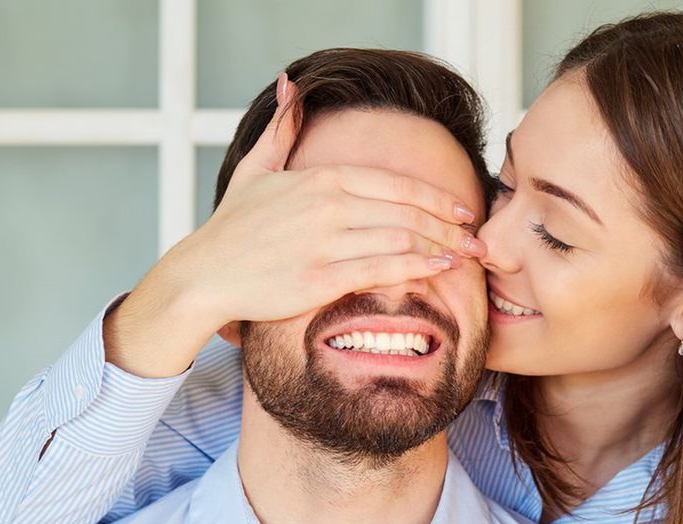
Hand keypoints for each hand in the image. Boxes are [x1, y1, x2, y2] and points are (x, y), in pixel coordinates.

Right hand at [107, 73, 485, 377]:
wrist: (204, 274)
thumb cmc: (233, 228)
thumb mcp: (255, 169)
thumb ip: (282, 128)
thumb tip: (289, 84)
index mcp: (320, 180)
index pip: (395, 184)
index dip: (436, 197)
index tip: (463, 210)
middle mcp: (327, 207)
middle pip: (406, 211)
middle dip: (450, 225)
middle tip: (479, 239)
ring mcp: (324, 243)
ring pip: (400, 238)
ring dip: (442, 246)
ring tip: (468, 257)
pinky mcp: (320, 280)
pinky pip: (380, 270)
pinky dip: (417, 268)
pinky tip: (441, 270)